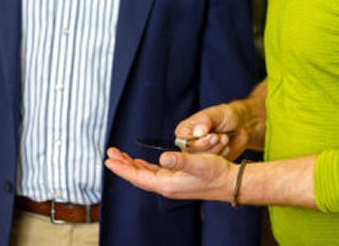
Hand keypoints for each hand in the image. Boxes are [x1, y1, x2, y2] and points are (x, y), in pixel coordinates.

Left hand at [105, 147, 235, 202]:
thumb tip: (162, 158)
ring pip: (145, 175)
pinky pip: (154, 174)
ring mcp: (171, 184)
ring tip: (120, 156)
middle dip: (123, 164)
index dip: (122, 168)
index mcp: (167, 184)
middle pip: (138, 176)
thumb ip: (179, 160)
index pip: (138, 176)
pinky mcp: (177, 180)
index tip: (109, 160)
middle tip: (110, 153)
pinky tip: (141, 163)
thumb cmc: (215, 173)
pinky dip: (143, 167)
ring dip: (132, 165)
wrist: (229, 181)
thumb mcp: (198, 162)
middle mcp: (166, 186)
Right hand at [174, 80, 267, 159]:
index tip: (213, 136)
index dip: (198, 143)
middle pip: (193, 155)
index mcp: (185, 130)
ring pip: (204, 162)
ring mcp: (199, 155)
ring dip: (217, 150)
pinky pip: (214, 167)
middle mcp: (189, 144)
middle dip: (210, 147)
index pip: (184, 142)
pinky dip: (222, 156)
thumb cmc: (226, 115)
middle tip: (220, 136)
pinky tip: (226, 147)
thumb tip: (197, 133)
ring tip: (224, 138)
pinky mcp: (210, 163)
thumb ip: (205, 121)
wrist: (241, 125)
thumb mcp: (216, 113)